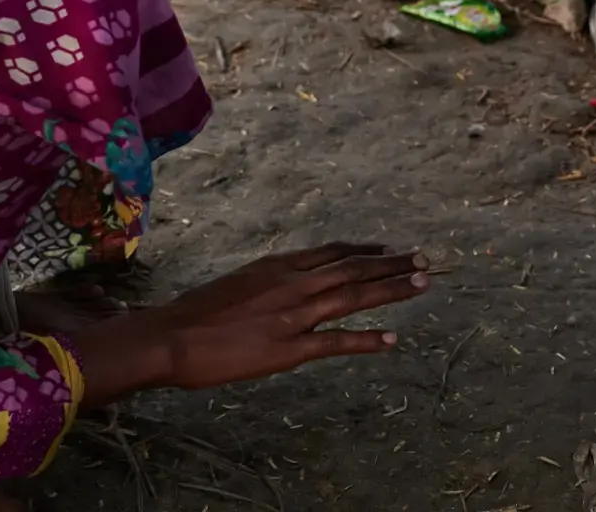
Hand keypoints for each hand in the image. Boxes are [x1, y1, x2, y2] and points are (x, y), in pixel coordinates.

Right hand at [69, 244, 429, 402]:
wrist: (170, 336)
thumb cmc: (193, 314)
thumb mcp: (236, 284)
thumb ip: (266, 283)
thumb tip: (284, 284)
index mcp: (277, 266)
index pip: (331, 252)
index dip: (363, 249)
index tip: (387, 247)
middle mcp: (292, 283)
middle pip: (352, 268)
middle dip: (391, 264)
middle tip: (424, 260)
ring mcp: (294, 315)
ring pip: (354, 296)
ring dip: (392, 289)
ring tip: (422, 284)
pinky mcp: (290, 348)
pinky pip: (337, 342)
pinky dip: (367, 339)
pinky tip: (392, 340)